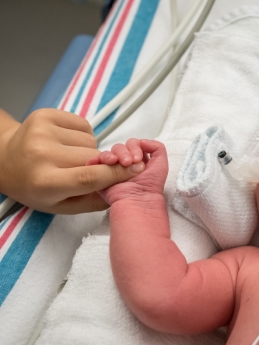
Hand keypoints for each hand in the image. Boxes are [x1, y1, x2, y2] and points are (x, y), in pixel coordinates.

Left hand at [0, 108, 143, 213]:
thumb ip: (94, 200)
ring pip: (91, 141)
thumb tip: (123, 184)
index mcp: (46, 182)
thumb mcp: (62, 206)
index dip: (118, 173)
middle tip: (81, 170)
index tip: (137, 170)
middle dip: (98, 164)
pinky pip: (83, 125)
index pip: (91, 176)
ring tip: (69, 156)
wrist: (5, 160)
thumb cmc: (35, 186)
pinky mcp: (45, 115)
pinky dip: (81, 135)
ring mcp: (42, 131)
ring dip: (88, 149)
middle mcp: (42, 154)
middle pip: (95, 157)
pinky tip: (66, 143)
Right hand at [97, 139, 168, 204]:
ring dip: (111, 155)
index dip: (134, 147)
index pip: (132, 144)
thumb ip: (157, 147)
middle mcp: (124, 163)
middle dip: (124, 152)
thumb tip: (142, 141)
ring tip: (116, 163)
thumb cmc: (151, 185)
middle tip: (128, 163)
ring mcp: (112, 169)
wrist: (139, 199)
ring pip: (107, 154)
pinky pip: (94, 163)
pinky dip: (96, 160)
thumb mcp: (161, 163)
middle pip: (119, 147)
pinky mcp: (101, 175)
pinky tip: (104, 163)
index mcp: (137, 159)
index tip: (138, 158)